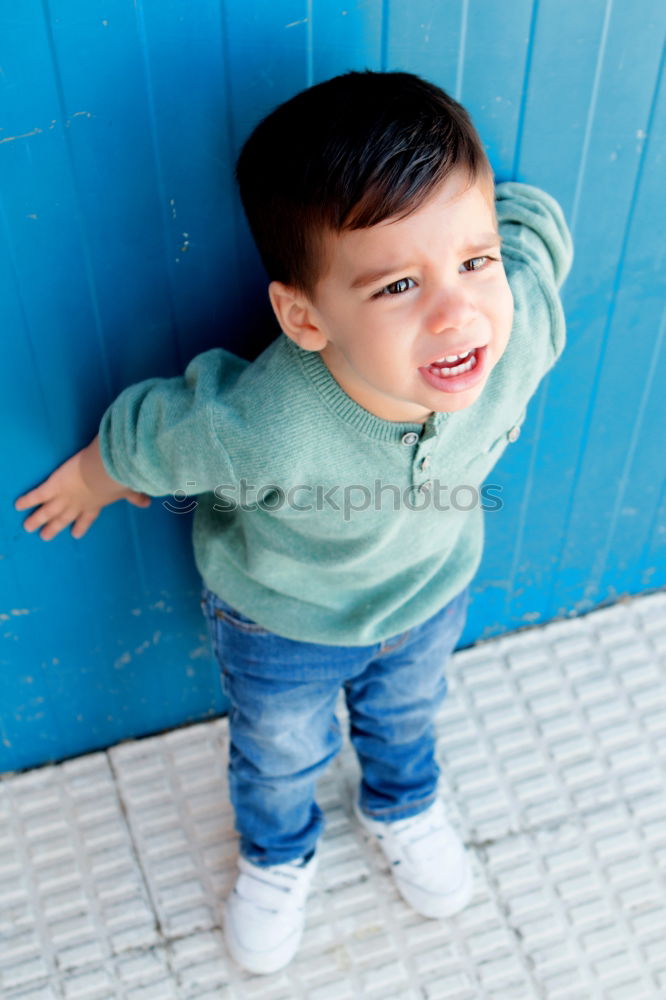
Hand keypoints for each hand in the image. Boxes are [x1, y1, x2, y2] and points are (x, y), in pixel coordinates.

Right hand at [14, 438, 150, 540]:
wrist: (104, 472)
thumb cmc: (118, 479)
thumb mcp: (129, 488)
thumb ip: (135, 496)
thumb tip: (147, 502)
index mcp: (94, 505)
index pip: (87, 518)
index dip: (81, 525)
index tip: (76, 533)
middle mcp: (77, 505)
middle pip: (63, 519)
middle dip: (54, 528)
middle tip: (45, 536)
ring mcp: (64, 497)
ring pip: (47, 511)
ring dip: (37, 519)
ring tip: (28, 527)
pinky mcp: (53, 486)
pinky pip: (37, 495)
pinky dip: (28, 500)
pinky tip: (18, 505)